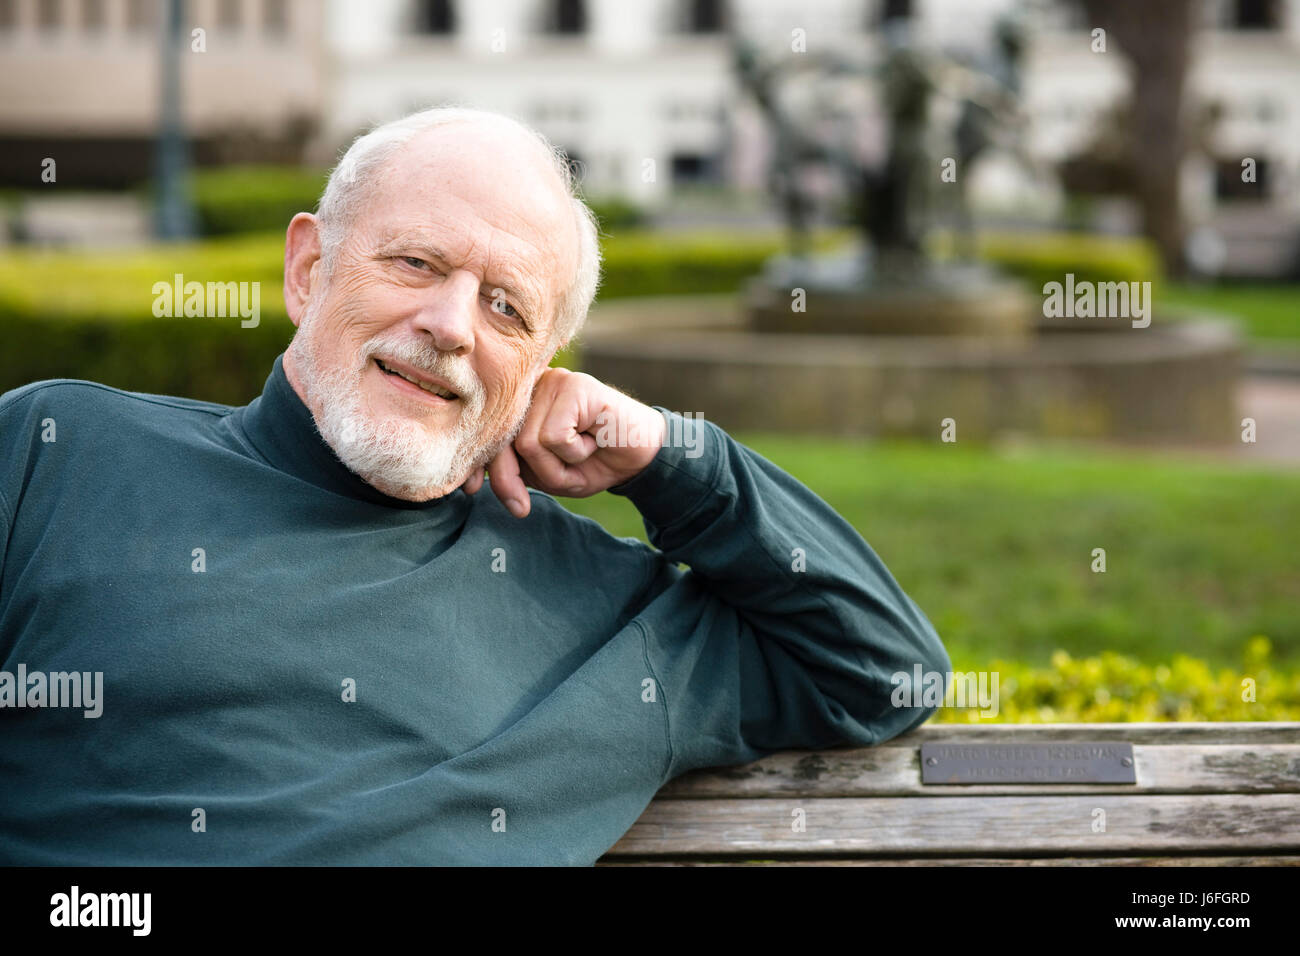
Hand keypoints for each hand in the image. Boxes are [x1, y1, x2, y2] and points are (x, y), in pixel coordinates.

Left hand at [459, 368, 665, 517]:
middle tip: (556, 484)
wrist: (642, 456)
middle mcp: (531, 387)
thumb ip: (513, 473)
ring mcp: (552, 382)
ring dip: (558, 465)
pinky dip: (575, 451)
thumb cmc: (593, 463)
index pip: (486, 438)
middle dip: (519, 477)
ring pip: (528, 443)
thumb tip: (478, 485)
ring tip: (583, 452)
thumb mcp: (546, 476)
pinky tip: (593, 439)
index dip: (483, 468)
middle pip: (502, 442)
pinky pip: (554, 436)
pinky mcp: (574, 386)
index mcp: (519, 405)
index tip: (479, 494)